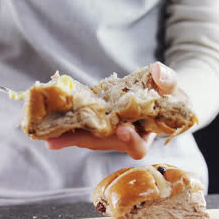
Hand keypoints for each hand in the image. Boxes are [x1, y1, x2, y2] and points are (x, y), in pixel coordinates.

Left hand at [46, 62, 182, 159]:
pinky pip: (79, 126)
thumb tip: (158, 71)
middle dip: (78, 140)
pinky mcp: (95, 123)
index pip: (137, 146)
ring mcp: (107, 133)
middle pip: (101, 144)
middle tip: (55, 140)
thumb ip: (169, 81)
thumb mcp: (174, 87)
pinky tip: (46, 122)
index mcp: (144, 136)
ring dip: (65, 135)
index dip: (130, 141)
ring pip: (86, 137)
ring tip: (45, 132)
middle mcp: (122, 139)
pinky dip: (64, 124)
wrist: (158, 95)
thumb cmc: (169, 95)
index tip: (123, 129)